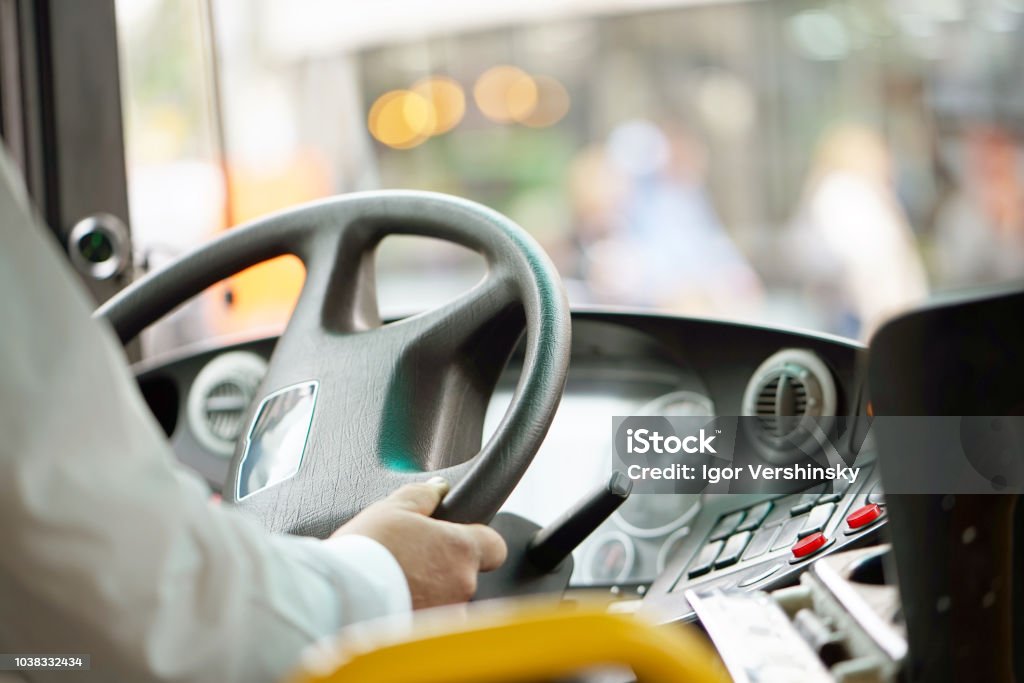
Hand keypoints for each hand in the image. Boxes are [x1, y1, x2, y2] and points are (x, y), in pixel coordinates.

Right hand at [332, 477, 506, 608]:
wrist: (340, 598)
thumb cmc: (368, 551)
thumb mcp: (394, 507)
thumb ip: (423, 494)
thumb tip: (438, 488)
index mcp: (461, 550)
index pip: (495, 546)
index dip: (478, 540)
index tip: (455, 538)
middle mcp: (463, 586)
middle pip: (466, 575)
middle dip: (442, 568)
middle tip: (411, 559)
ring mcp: (447, 615)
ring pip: (447, 600)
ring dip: (429, 592)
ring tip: (396, 582)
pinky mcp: (426, 637)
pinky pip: (429, 622)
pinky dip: (415, 612)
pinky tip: (391, 602)